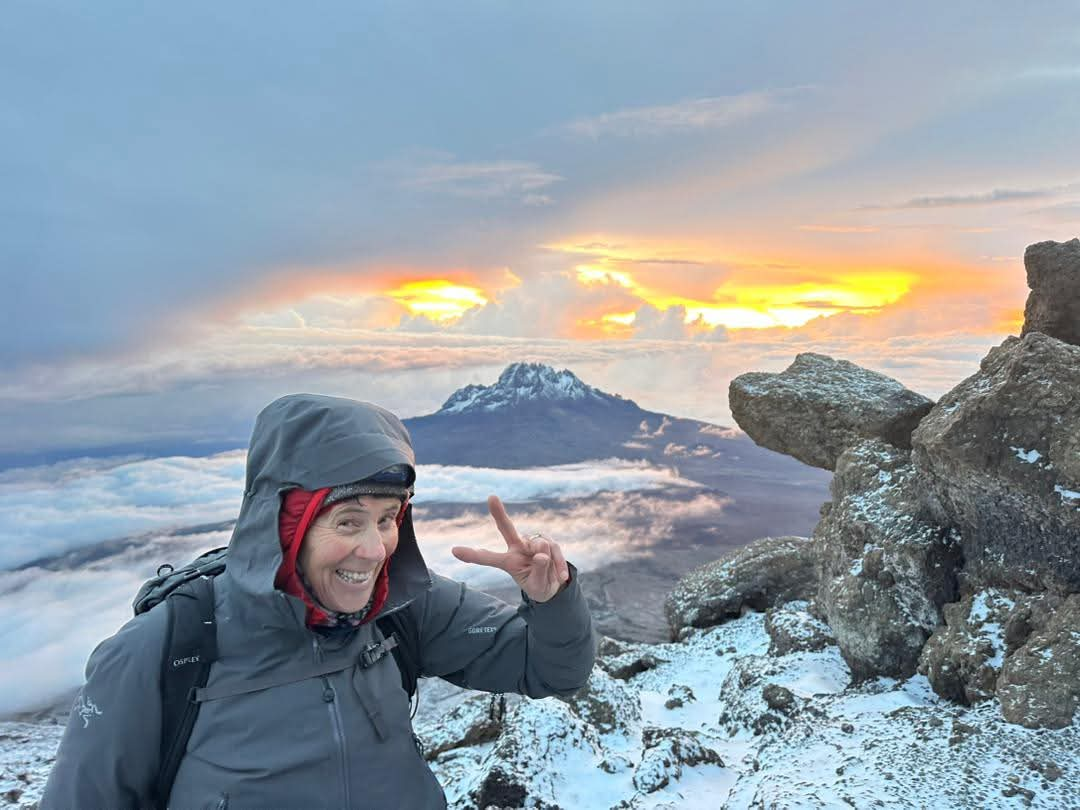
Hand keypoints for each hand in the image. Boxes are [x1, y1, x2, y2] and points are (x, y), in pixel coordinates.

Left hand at [451, 495, 570, 602]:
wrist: (554, 586)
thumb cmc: (539, 585)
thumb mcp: (537, 586)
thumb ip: (539, 571)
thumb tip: (542, 554)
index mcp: (508, 561)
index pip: (488, 557)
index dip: (472, 555)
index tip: (453, 551)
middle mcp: (518, 548)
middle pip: (507, 528)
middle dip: (499, 513)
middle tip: (491, 497)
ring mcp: (533, 543)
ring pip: (540, 546)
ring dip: (548, 563)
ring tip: (552, 576)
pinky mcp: (549, 542)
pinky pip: (554, 550)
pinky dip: (559, 565)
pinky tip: (561, 578)